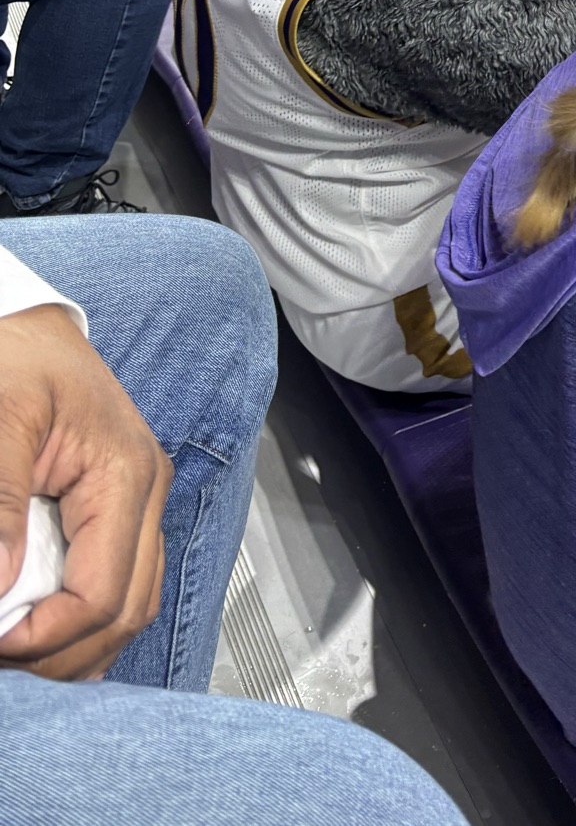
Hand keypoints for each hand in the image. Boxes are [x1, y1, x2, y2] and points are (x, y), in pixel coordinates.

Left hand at [0, 305, 171, 678]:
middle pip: (128, 611)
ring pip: (131, 605)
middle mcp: (146, 490)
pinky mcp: (121, 505)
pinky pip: (119, 582)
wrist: (28, 327)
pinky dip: (83, 618)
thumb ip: (0, 504)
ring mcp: (139, 499)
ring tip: (18, 649)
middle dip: (64, 654)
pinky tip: (40, 626)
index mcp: (127, 473)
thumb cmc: (18, 359)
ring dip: (77, 644)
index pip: (104, 593)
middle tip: (4, 661)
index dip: (47, 636)